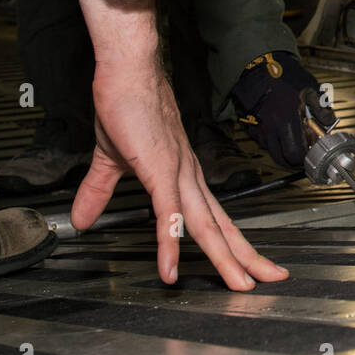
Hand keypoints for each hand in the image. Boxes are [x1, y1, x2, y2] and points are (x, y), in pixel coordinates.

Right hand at [74, 0, 286, 289]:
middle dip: (247, 257)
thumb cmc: (127, 104)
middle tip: (271, 279)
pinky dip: (170, 242)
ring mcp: (178, 175)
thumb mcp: (112, 158)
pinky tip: (171, 267)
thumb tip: (83, 218)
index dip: (232, 242)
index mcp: (182, 176)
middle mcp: (188, 177)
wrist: (126, 71)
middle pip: (221, 226)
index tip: (248, 264)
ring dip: (223, 258)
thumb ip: (99, 192)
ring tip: (241, 284)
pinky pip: (166, 213)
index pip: (214, 217)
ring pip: (205, 224)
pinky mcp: (158, 169)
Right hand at [232, 52, 336, 167]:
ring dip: (281, 150)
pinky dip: (271, 140)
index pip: (294, 154)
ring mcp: (258, 127)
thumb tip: (330, 123)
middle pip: (281, 159)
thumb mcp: (310, 88)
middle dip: (292, 159)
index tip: (309, 153)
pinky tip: (279, 130)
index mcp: (287, 119)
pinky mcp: (249, 124)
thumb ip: (322, 109)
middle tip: (301, 153)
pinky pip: (262, 140)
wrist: (258, 64)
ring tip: (291, 140)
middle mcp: (270, 127)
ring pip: (270, 151)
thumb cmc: (284, 74)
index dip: (304, 158)